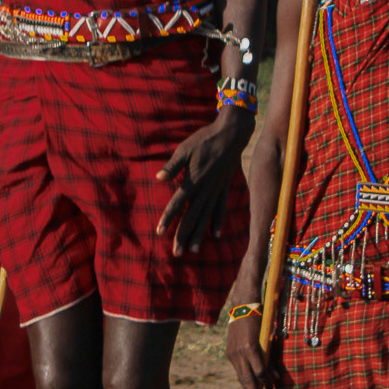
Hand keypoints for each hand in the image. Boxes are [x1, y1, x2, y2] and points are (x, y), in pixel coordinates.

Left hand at [157, 108, 250, 255]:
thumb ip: (172, 166)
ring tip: (194, 250)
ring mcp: (216, 190)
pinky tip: (215, 235)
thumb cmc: (204, 140)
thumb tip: (158, 178)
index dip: (168, 219)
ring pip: (206, 217)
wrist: (230, 135)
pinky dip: (218, 222)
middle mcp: (205, 189)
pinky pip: (221, 208)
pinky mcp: (225, 188)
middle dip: (183, 236)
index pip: (177, 204)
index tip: (160, 233)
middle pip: (192, 217)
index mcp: (192, 181)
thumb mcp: (184, 149)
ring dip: (200, 234)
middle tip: (177, 253)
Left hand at [226, 309, 268, 388]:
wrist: (244, 301)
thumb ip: (255, 354)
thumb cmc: (248, 318)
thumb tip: (267, 371)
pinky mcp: (249, 347)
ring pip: (250, 377)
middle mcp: (233, 356)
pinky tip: (272, 382)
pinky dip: (265, 376)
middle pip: (243, 380)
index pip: (240, 376)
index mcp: (231, 354)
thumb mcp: (248, 338)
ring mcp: (240, 352)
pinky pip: (258, 366)